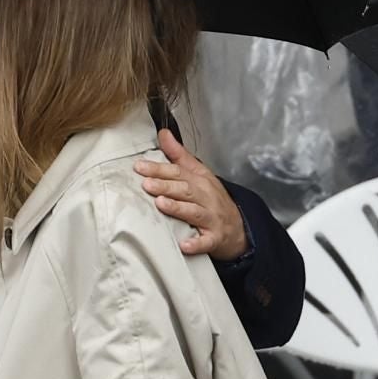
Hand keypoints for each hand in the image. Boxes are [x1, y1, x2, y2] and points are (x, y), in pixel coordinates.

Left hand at [135, 129, 248, 260]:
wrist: (238, 227)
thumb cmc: (212, 199)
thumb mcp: (198, 173)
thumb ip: (179, 154)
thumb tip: (163, 134)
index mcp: (200, 181)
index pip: (178, 172)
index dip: (159, 169)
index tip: (140, 167)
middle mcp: (206, 198)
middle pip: (184, 190)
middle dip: (165, 186)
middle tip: (146, 184)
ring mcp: (211, 218)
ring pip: (193, 212)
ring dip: (177, 208)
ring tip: (160, 203)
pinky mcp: (214, 238)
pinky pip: (206, 242)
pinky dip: (196, 243)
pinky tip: (184, 244)